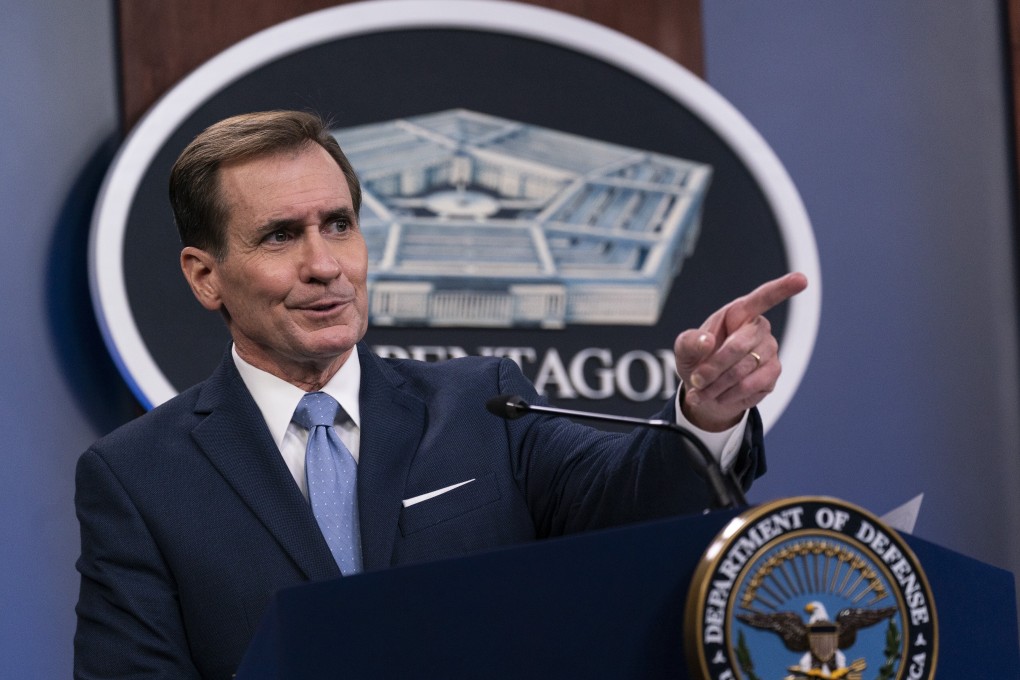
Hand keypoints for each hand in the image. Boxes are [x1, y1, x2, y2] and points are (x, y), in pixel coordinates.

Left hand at [674, 272, 807, 430]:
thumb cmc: (698, 360)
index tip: (801, 279)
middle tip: (697, 379)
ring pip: (743, 369)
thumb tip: (706, 341)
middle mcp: (758, 329)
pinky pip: (751, 385)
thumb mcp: (685, 349)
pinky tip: (719, 396)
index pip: (763, 297)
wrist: (706, 390)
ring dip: (717, 384)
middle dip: (713, 367)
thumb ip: (690, 342)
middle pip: (738, 346)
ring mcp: (769, 351)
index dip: (783, 288)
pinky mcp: (772, 374)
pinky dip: (729, 394)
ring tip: (702, 391)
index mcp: (738, 313)